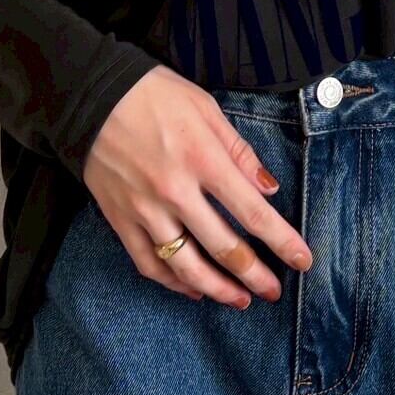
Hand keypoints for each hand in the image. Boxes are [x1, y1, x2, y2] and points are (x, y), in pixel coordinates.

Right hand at [80, 63, 312, 307]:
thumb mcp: (206, 109)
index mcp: (203, 160)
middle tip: (274, 291)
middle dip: (255, 275)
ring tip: (239, 300)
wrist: (90, 96)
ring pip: (187, 265)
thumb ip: (240, 152)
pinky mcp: (120, 219)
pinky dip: (173, 282)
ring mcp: (145, 210)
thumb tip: (269, 188)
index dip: (283, 242)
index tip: (303, 260)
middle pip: (224, 247)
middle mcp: (176, 191)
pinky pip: (149, 263)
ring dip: (218, 288)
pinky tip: (193, 288)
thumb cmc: (153, 95)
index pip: (253, 213)